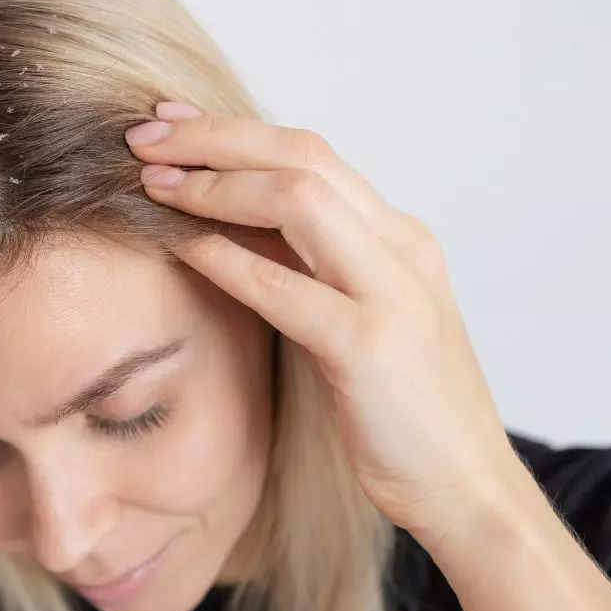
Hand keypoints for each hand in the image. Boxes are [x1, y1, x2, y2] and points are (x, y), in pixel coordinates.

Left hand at [126, 101, 528, 538]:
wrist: (466, 486)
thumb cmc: (403, 409)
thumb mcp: (360, 318)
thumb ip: (312, 268)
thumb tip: (231, 228)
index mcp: (400, 236)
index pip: (311, 153)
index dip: (234, 132)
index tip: (171, 125)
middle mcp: (402, 247)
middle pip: (302, 155)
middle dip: (215, 137)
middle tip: (144, 133)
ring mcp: (392, 292)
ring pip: (298, 199)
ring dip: (214, 183)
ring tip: (150, 182)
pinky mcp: (370, 347)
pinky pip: (285, 287)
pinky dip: (226, 258)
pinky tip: (180, 246)